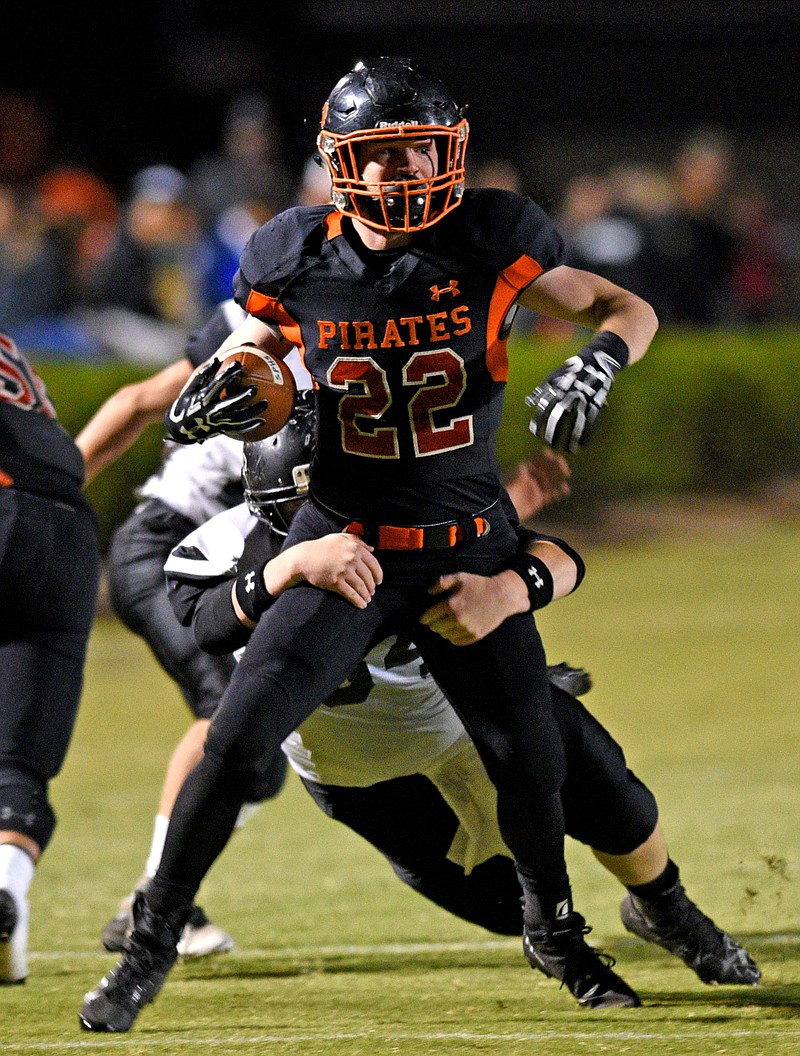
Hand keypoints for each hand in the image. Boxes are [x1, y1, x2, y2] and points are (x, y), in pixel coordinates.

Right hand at [164, 359, 267, 443]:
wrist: (182, 429)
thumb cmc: (186, 404)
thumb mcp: (190, 389)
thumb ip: (203, 375)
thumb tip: (216, 359)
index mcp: (203, 398)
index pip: (217, 384)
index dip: (228, 374)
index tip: (238, 365)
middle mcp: (211, 411)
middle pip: (230, 403)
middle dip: (243, 396)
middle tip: (255, 388)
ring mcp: (217, 422)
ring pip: (238, 418)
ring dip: (252, 411)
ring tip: (265, 404)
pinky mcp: (222, 430)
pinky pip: (238, 429)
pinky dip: (251, 425)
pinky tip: (262, 421)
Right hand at [268, 533, 383, 608]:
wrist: (303, 558)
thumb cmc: (321, 547)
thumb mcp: (340, 538)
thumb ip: (357, 540)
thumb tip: (372, 548)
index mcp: (355, 548)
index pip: (373, 564)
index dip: (378, 574)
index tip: (379, 581)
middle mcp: (351, 559)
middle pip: (368, 577)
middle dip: (372, 587)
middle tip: (372, 592)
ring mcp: (343, 571)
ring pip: (361, 586)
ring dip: (366, 595)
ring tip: (367, 599)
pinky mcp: (335, 582)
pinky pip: (351, 594)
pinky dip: (358, 601)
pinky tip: (362, 605)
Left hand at [420, 570, 528, 645]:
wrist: (502, 595)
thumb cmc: (479, 584)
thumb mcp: (459, 577)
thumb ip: (441, 583)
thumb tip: (428, 592)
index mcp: (451, 604)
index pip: (429, 617)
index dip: (425, 618)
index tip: (424, 620)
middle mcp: (457, 619)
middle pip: (436, 628)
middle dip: (434, 624)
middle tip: (436, 621)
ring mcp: (467, 629)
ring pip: (446, 636)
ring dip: (444, 631)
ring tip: (446, 626)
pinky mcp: (476, 635)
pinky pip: (458, 642)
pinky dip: (454, 638)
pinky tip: (455, 632)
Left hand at [504, 448, 570, 520]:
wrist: (503, 509)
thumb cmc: (506, 491)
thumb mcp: (512, 478)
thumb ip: (521, 472)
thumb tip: (525, 466)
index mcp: (525, 469)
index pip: (537, 459)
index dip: (544, 456)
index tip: (551, 455)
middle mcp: (532, 477)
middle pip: (547, 468)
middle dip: (555, 464)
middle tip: (562, 463)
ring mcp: (536, 488)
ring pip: (551, 479)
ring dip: (559, 475)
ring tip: (566, 473)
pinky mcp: (539, 499)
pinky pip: (552, 494)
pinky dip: (559, 491)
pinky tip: (565, 489)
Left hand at [526, 344, 623, 452]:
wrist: (597, 359)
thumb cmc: (573, 369)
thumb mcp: (556, 375)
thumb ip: (543, 390)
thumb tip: (529, 402)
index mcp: (558, 388)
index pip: (545, 408)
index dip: (539, 421)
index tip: (534, 433)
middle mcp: (569, 394)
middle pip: (558, 417)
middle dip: (553, 432)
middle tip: (548, 444)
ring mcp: (584, 399)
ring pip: (574, 422)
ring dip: (570, 437)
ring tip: (565, 449)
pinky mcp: (596, 402)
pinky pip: (591, 421)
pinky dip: (586, 434)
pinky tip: (582, 445)